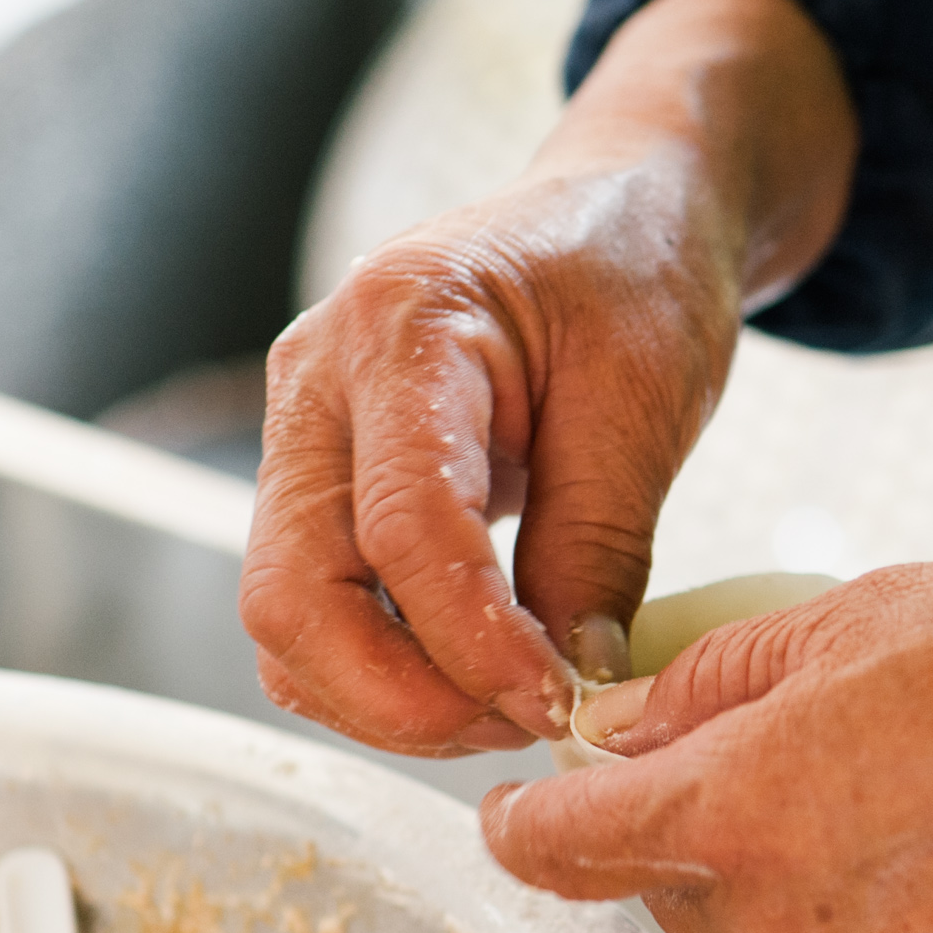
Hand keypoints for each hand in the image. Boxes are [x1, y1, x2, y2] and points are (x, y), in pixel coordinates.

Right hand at [239, 0, 855, 755]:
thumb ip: (597, 552)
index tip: (555, 702)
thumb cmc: (634, 269)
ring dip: (385, 700)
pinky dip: (377, 671)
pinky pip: (313, 608)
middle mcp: (318, 379)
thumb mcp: (646, 399)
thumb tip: (565, 691)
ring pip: (285, 621)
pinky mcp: (318, 481)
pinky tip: (471, 679)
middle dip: (400, 697)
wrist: (617, 207)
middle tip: (520, 725)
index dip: (472, 642)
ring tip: (507, 707)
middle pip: (293, 595)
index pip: (401, 526)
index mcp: (404, 327)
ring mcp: (301, 433)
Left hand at [480, 565, 932, 932]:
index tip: (529, 801)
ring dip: (794, 876)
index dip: (527, 821)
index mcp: (733, 814)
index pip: (557, 850)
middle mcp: (775, 930)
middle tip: (803, 745)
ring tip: (915, 796)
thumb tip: (616, 725)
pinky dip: (877, 924)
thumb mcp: (860, 619)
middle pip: (668, 892)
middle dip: (698, 827)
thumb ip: (712, 680)